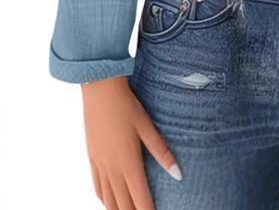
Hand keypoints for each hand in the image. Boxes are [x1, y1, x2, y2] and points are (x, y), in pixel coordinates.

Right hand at [81, 76, 181, 207]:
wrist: (98, 89)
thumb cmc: (126, 105)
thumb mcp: (147, 126)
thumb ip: (161, 152)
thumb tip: (178, 174)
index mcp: (129, 162)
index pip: (140, 199)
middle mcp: (112, 168)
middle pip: (123, 204)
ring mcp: (100, 164)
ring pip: (108, 200)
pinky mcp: (92, 157)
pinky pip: (97, 186)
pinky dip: (104, 199)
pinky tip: (108, 202)